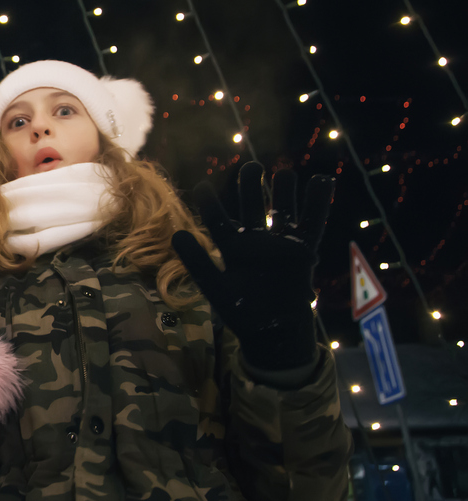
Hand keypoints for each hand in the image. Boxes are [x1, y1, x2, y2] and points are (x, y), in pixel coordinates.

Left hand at [172, 162, 333, 371]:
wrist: (274, 333)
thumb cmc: (242, 313)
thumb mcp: (215, 287)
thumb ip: (197, 262)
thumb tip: (176, 234)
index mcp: (231, 248)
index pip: (218, 220)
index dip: (211, 203)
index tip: (204, 185)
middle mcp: (255, 242)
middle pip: (252, 206)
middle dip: (250, 186)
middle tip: (251, 167)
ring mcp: (280, 244)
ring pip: (282, 210)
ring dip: (283, 191)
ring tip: (284, 172)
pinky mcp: (303, 251)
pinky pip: (312, 224)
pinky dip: (318, 203)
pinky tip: (324, 179)